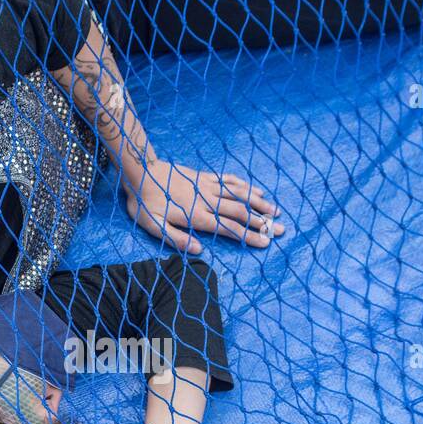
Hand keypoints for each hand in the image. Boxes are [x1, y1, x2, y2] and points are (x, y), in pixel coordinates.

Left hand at [125, 159, 283, 253]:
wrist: (141, 172)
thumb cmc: (145, 204)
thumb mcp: (154, 226)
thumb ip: (177, 239)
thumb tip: (199, 251)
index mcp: (197, 216)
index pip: (229, 228)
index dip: (249, 236)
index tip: (267, 241)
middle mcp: (207, 200)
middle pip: (240, 212)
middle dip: (262, 222)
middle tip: (281, 230)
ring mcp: (208, 186)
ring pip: (239, 195)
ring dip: (259, 203)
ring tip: (276, 211)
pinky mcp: (204, 177)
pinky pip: (229, 180)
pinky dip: (244, 185)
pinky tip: (256, 190)